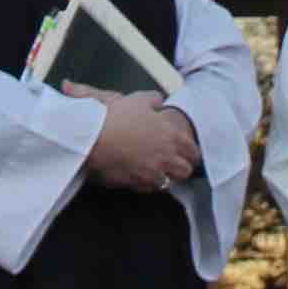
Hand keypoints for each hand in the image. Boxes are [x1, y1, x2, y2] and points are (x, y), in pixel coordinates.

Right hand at [85, 93, 199, 193]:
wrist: (94, 137)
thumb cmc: (116, 117)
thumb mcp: (138, 99)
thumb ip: (153, 99)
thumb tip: (158, 101)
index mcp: (171, 135)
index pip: (193, 151)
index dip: (191, 152)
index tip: (187, 152)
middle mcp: (166, 156)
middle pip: (186, 171)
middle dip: (182, 168)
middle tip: (174, 163)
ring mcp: (152, 172)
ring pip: (169, 183)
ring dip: (165, 177)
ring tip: (157, 171)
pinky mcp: (136, 183)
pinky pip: (149, 189)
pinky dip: (147, 184)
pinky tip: (140, 175)